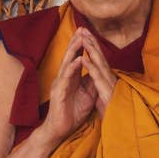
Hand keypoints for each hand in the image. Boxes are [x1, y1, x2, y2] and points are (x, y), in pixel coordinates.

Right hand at [42, 28, 97, 142]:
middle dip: (76, 42)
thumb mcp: (87, 95)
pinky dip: (72, 68)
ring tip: (80, 38)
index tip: (87, 32)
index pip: (76, 57)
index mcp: (71, 78)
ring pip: (67, 64)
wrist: (60, 129)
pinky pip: (66, 78)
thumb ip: (91, 82)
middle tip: (82, 28)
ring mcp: (60, 84)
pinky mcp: (59, 92)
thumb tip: (99, 71)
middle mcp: (64, 78)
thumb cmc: (72, 112)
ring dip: (73, 50)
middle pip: (70, 56)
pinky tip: (77, 60)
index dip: (82, 45)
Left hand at [80, 28, 117, 117]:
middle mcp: (110, 78)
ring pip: (99, 63)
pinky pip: (97, 78)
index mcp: (107, 78)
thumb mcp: (104, 94)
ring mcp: (109, 84)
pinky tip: (83, 58)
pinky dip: (90, 67)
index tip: (86, 34)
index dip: (93, 46)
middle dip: (92, 42)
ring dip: (91, 50)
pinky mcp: (106, 91)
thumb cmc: (112, 111)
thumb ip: (100, 84)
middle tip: (84, 28)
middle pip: (100, 56)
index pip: (100, 59)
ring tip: (83, 38)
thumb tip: (96, 78)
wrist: (118, 125)